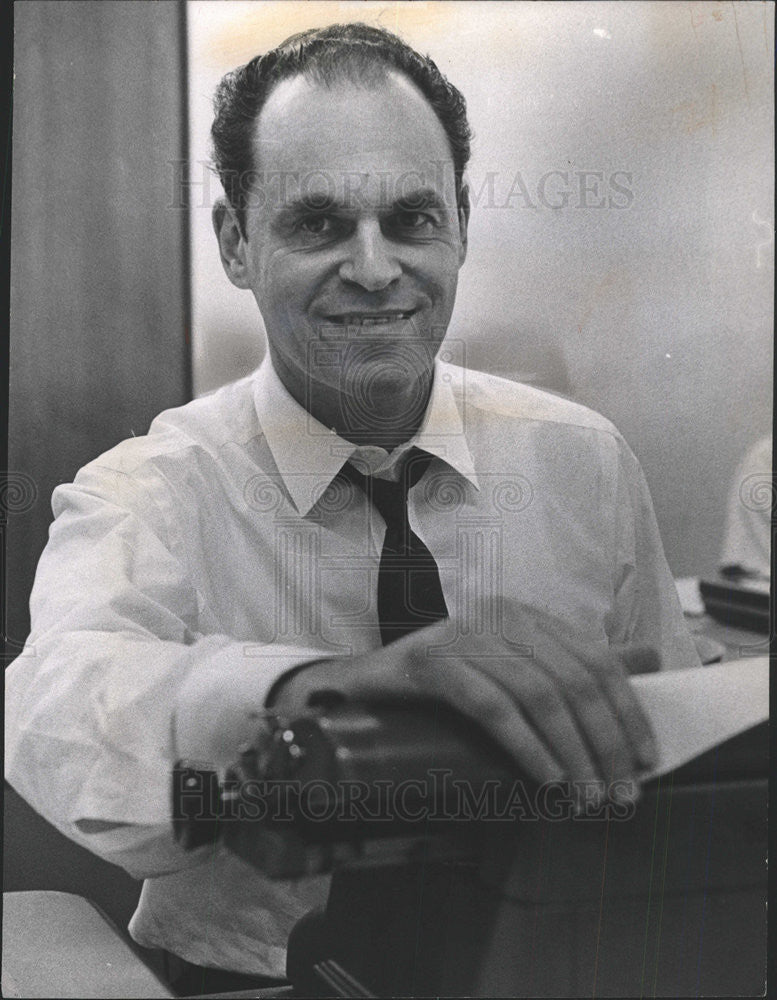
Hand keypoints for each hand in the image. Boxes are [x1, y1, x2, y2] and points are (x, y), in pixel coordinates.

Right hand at [270, 609, 657, 793]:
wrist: (362, 687)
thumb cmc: (444, 686)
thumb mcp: (513, 669)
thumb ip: (571, 665)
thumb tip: (647, 662)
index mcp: (526, 616)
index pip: (596, 658)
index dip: (628, 709)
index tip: (647, 759)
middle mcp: (500, 615)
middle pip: (573, 679)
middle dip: (606, 742)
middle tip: (622, 795)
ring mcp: (464, 635)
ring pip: (538, 694)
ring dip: (572, 753)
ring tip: (587, 797)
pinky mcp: (433, 661)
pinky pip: (493, 707)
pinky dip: (527, 747)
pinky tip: (546, 779)